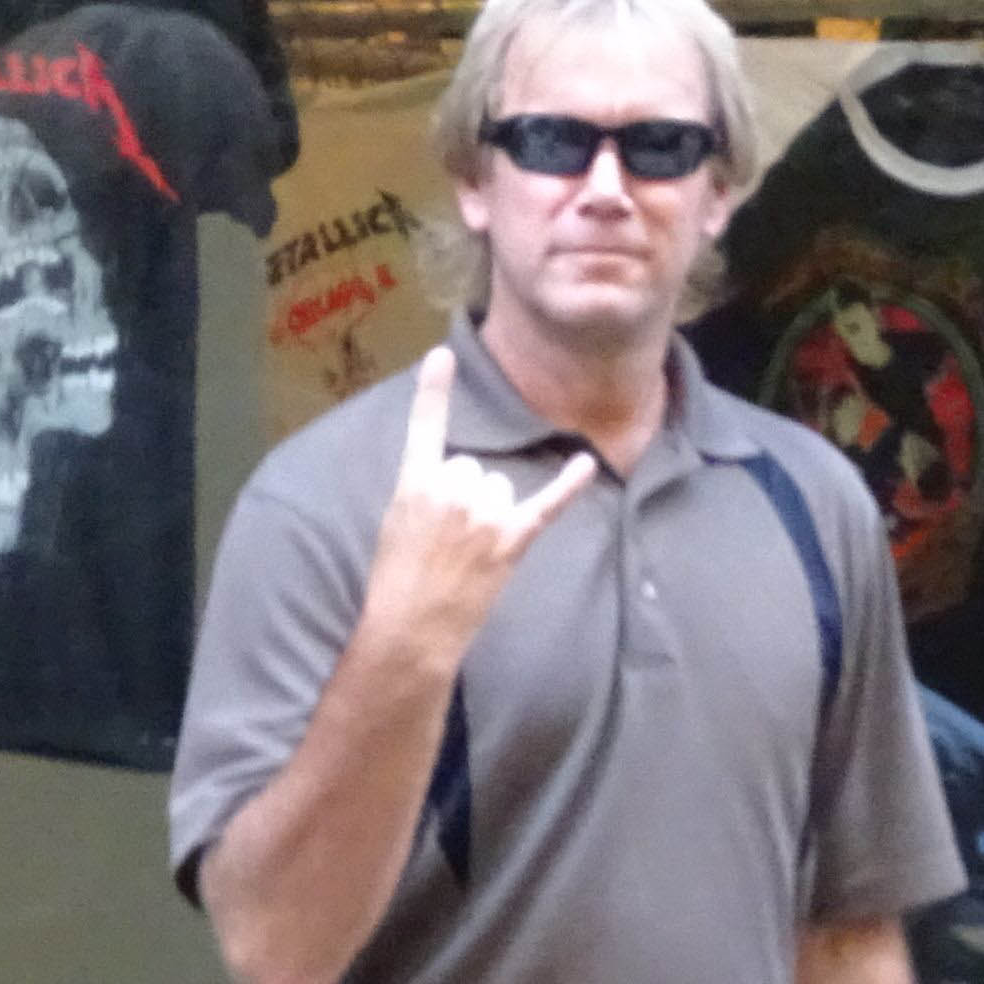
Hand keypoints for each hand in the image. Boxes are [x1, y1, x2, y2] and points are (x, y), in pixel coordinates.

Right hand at [357, 348, 596, 672]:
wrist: (412, 629)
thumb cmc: (396, 579)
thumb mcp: (395, 522)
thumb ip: (423, 490)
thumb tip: (453, 476)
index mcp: (415, 482)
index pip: (425, 426)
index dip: (434, 389)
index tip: (444, 353)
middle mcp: (453, 489)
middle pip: (473, 467)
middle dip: (464, 496)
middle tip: (446, 537)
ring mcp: (485, 515)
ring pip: (500, 487)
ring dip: (490, 511)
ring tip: (470, 550)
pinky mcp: (513, 539)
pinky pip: (546, 505)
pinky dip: (569, 485)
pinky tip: (587, 463)